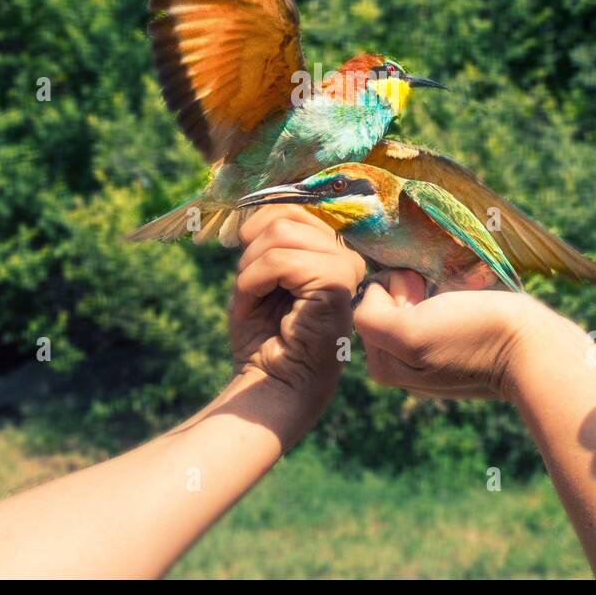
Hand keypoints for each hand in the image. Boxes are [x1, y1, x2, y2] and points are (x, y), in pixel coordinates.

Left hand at [230, 205, 366, 418]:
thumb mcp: (259, 275)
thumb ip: (268, 240)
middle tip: (250, 291)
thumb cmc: (263, 338)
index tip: (249, 268)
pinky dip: (253, 281)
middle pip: (285, 217)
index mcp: (329, 253)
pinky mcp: (338, 286)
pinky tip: (255, 306)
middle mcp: (344, 258)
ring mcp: (346, 271)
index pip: (292, 208)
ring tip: (254, 300)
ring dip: (250, 269)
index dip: (257, 228)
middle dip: (251, 252)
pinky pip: (280, 260)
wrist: (269, 386)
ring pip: (280, 234)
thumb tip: (257, 211)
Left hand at [353, 270, 582, 399]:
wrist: (536, 349)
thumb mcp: (410, 334)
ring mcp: (437, 356)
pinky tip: (467, 295)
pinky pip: (440, 308)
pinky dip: (447, 292)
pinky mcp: (463, 344)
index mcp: (389, 367)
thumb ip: (373, 320)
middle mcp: (408, 366)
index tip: (419, 292)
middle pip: (388, 307)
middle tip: (436, 292)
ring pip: (414, 304)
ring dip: (429, 288)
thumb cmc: (473, 335)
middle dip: (407, 290)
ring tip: (452, 292)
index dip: (389, 290)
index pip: (367, 309)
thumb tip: (376, 295)